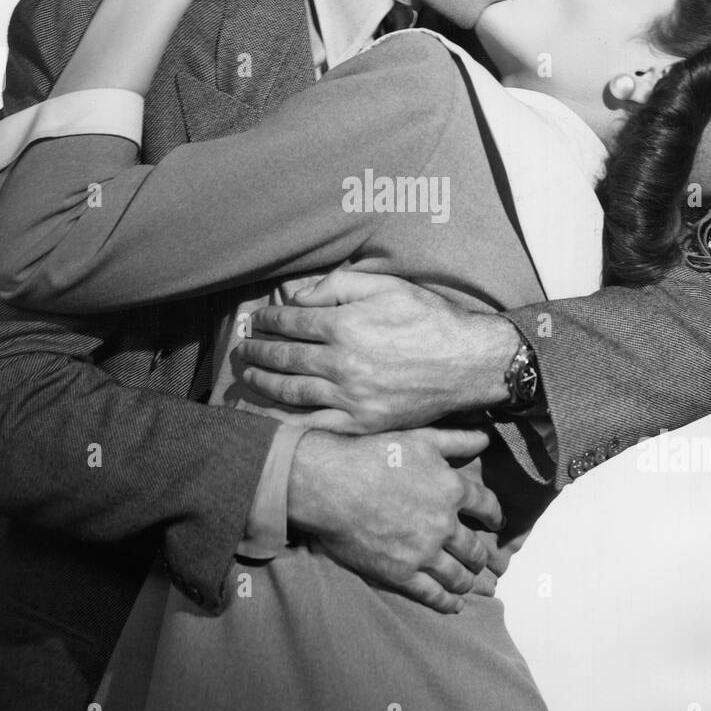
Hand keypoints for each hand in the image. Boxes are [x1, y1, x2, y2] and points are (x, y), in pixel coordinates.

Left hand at [237, 270, 520, 432]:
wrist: (468, 362)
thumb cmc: (430, 318)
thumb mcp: (387, 286)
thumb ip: (338, 286)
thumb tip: (297, 298)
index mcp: (344, 326)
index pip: (290, 323)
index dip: (267, 321)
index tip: (255, 321)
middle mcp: (341, 363)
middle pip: (284, 358)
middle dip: (257, 352)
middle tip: (242, 349)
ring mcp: (351, 397)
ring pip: (291, 392)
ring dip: (263, 383)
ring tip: (248, 377)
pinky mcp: (363, 423)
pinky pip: (315, 424)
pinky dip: (286, 421)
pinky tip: (268, 416)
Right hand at [287, 425, 504, 612]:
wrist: (330, 485)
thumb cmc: (372, 455)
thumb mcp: (419, 438)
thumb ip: (456, 439)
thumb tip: (486, 438)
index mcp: (452, 489)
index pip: (488, 507)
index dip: (495, 516)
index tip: (496, 523)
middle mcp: (444, 524)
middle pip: (475, 548)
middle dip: (481, 556)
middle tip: (482, 560)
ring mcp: (424, 552)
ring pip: (458, 575)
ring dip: (467, 581)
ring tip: (468, 582)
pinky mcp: (401, 574)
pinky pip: (433, 595)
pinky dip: (447, 603)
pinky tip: (454, 605)